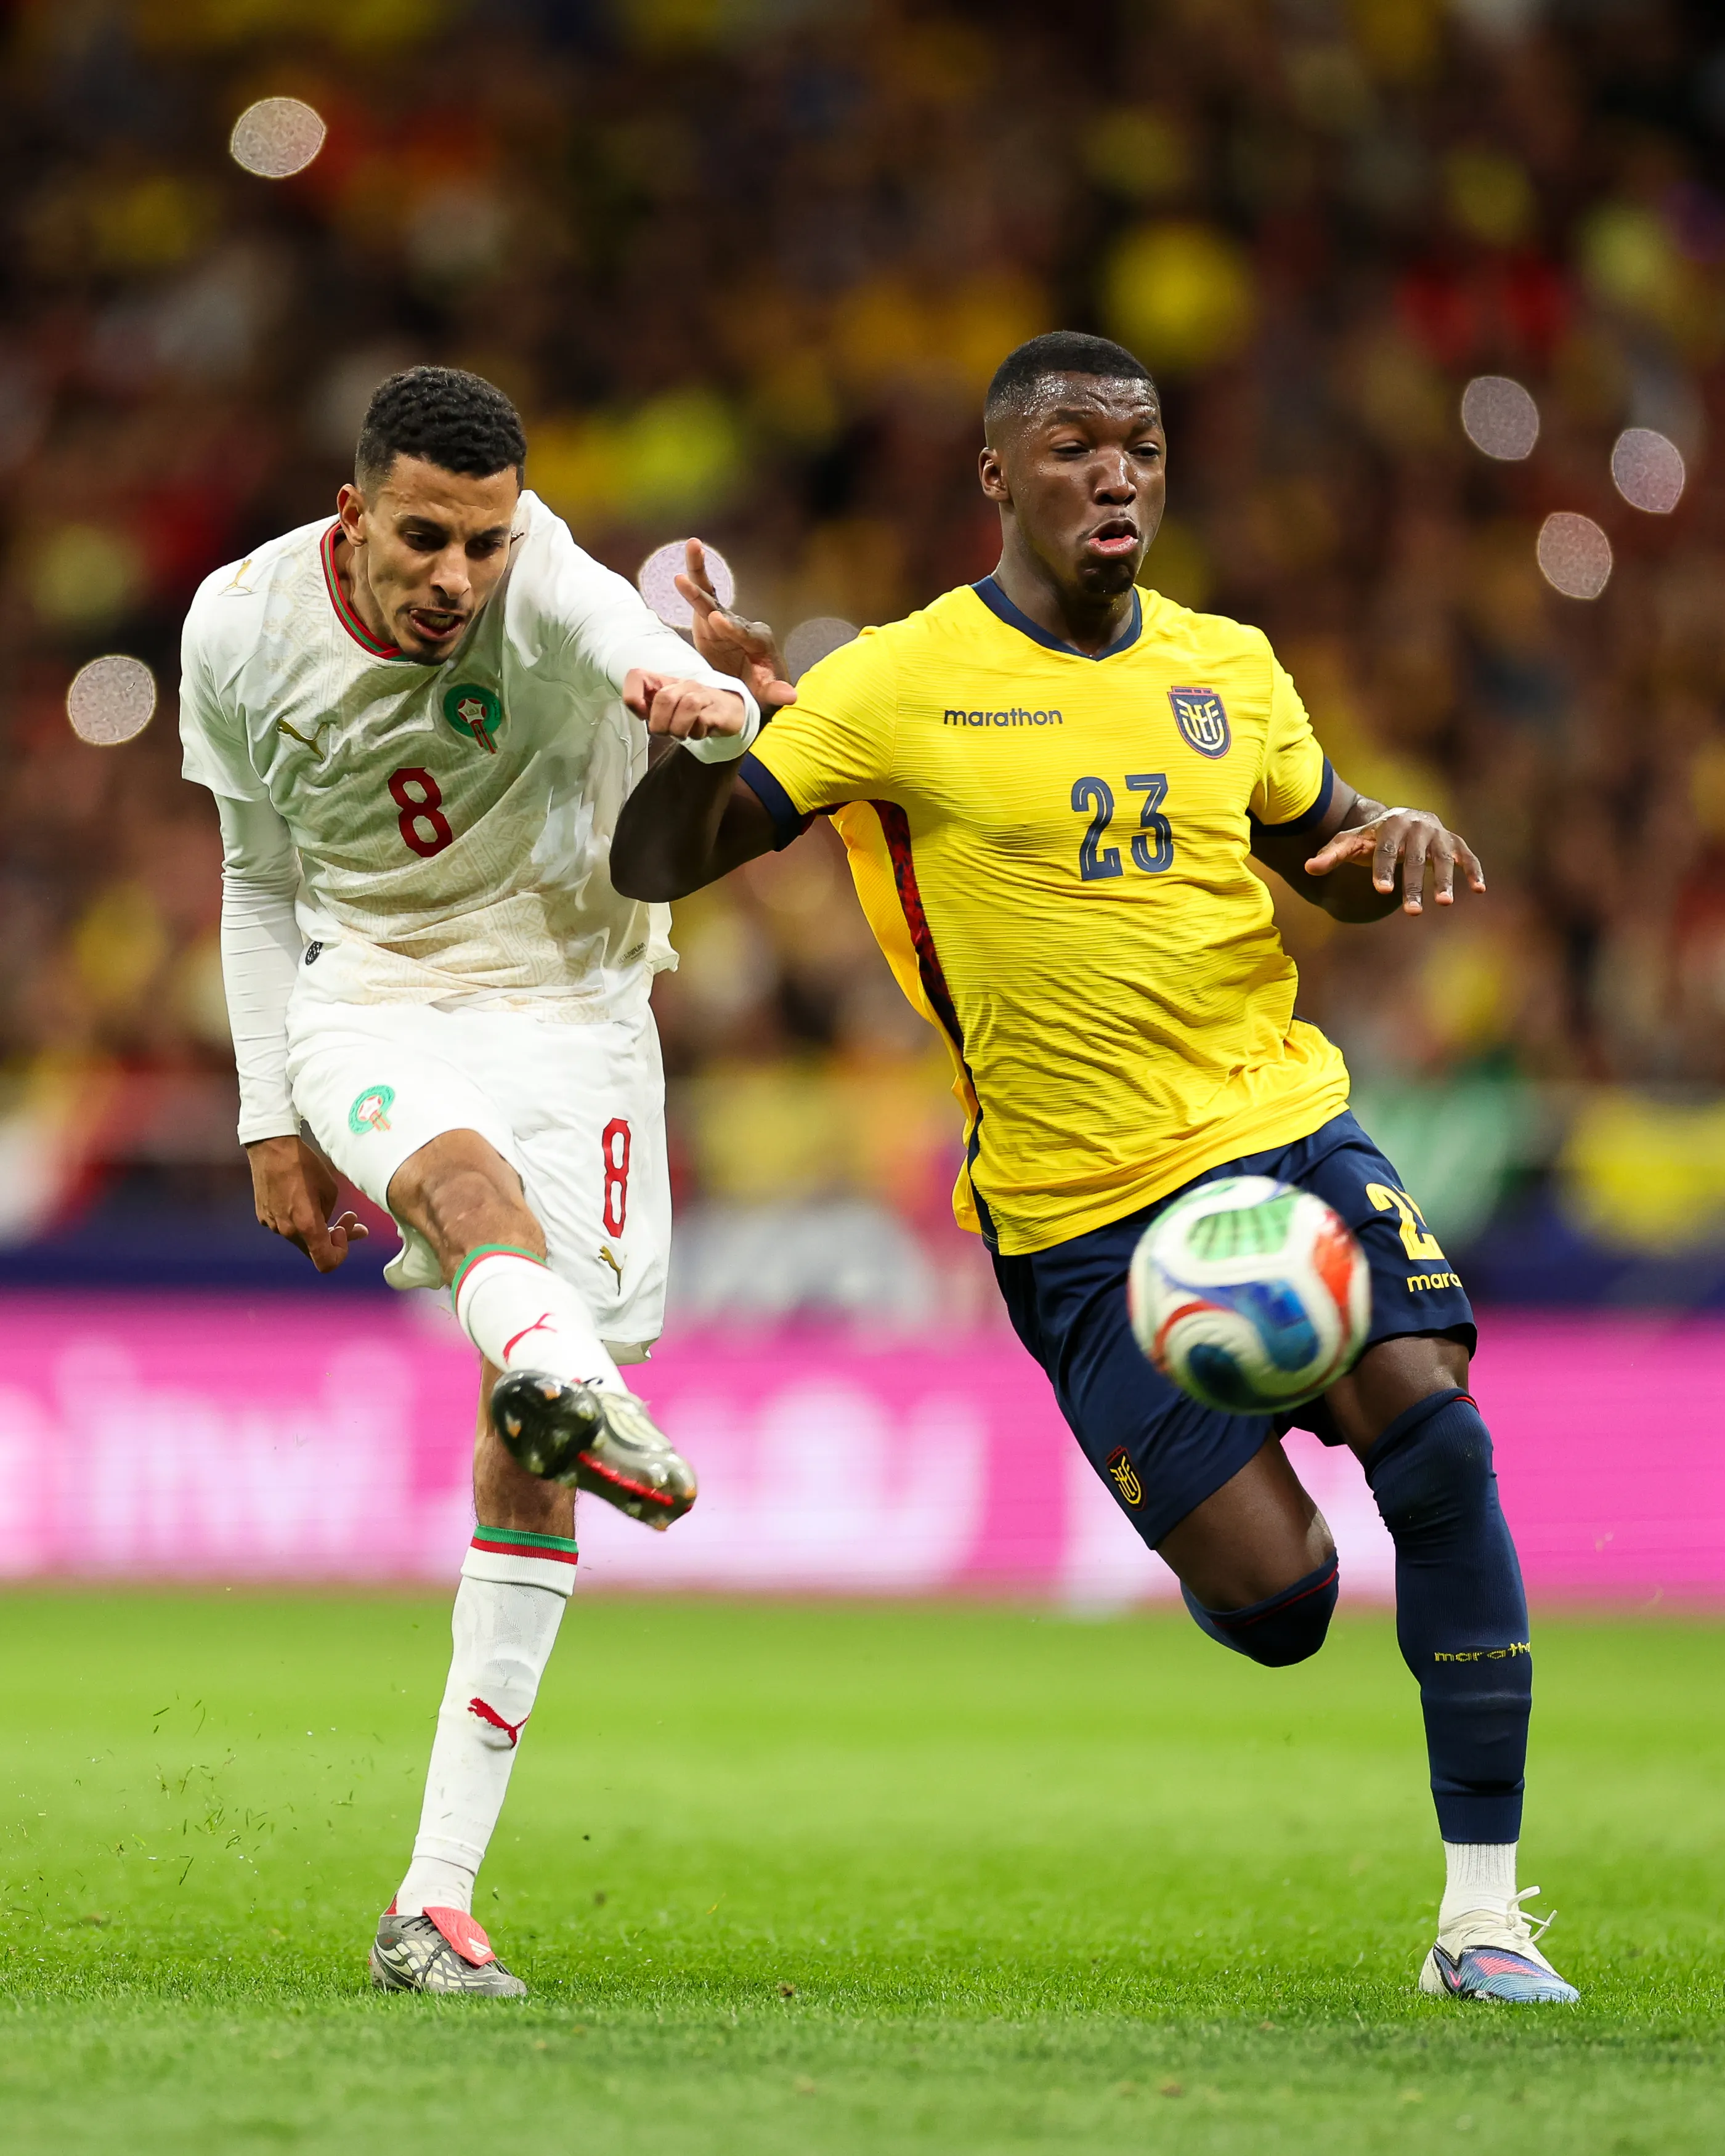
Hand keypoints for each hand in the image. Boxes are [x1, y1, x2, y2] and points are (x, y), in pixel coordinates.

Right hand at [246, 1134, 368, 1273]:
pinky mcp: (264, 1216)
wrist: (271, 1148)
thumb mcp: (330, 1190)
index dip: (340, 1253)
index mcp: (306, 1226)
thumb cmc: (304, 1164)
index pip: (326, 1263)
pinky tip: (303, 1199)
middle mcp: (286, 1230)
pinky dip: (299, 1220)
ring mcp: (272, 1224)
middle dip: (334, 1238)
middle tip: (350, 1220)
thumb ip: (332, 1217)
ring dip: (316, 1228)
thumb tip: (339, 1230)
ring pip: (301, 1238)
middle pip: (315, 1250)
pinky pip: (286, 1225)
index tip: (343, 1230)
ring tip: (325, 1204)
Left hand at [622, 669, 748, 741]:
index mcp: (664, 682)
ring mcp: (702, 695)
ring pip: (686, 706)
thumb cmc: (691, 711)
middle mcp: (683, 684)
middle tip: (665, 732)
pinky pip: (703, 720)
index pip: (637, 676)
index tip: (643, 714)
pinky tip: (698, 732)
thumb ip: (647, 708)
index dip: (634, 697)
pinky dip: (696, 733)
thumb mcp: (665, 709)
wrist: (727, 711)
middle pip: (664, 698)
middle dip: (660, 723)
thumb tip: (638, 711)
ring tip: (681, 734)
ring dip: (678, 729)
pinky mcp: (717, 710)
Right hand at [673, 539, 795, 710]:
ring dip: (701, 573)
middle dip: (711, 604)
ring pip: (712, 596)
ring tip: (693, 547)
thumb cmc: (761, 688)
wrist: (750, 683)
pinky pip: (702, 596)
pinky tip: (686, 558)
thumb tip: (792, 698)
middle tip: (695, 591)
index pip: (744, 634)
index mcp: (759, 642)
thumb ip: (777, 692)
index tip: (716, 620)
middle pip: (726, 613)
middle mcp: (742, 626)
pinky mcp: (710, 619)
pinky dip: (693, 578)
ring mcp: (725, 621)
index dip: (730, 628)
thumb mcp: (769, 693)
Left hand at [1304, 807, 1484, 915]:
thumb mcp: (1349, 843)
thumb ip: (1331, 856)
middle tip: (1412, 912)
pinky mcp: (1454, 843)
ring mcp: (1438, 834)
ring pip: (1443, 858)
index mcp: (1388, 825)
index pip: (1384, 850)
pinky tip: (1480, 890)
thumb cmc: (1371, 838)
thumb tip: (1308, 868)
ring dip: (1446, 880)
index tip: (1381, 892)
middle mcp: (1416, 827)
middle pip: (1414, 859)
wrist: (1400, 820)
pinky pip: (1467, 856)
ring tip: (1444, 903)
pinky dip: (1474, 871)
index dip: (1382, 869)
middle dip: (1413, 885)